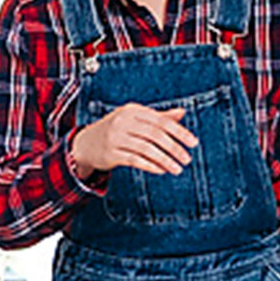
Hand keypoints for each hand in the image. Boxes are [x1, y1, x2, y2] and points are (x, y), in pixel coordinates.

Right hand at [68, 101, 199, 179]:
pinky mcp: (111, 154)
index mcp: (132, 110)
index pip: (161, 121)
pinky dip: (150, 166)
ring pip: (146, 149)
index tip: (193, 143)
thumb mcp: (136, 119)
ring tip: (178, 168)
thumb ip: (159, 117)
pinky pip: (135, 160)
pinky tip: (162, 170)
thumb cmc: (117, 129)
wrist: (86, 143)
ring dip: (165, 160)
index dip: (179, 132)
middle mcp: (123, 122)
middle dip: (174, 148)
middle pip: (155, 135)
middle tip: (187, 158)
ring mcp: (115, 138)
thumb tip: (182, 113)